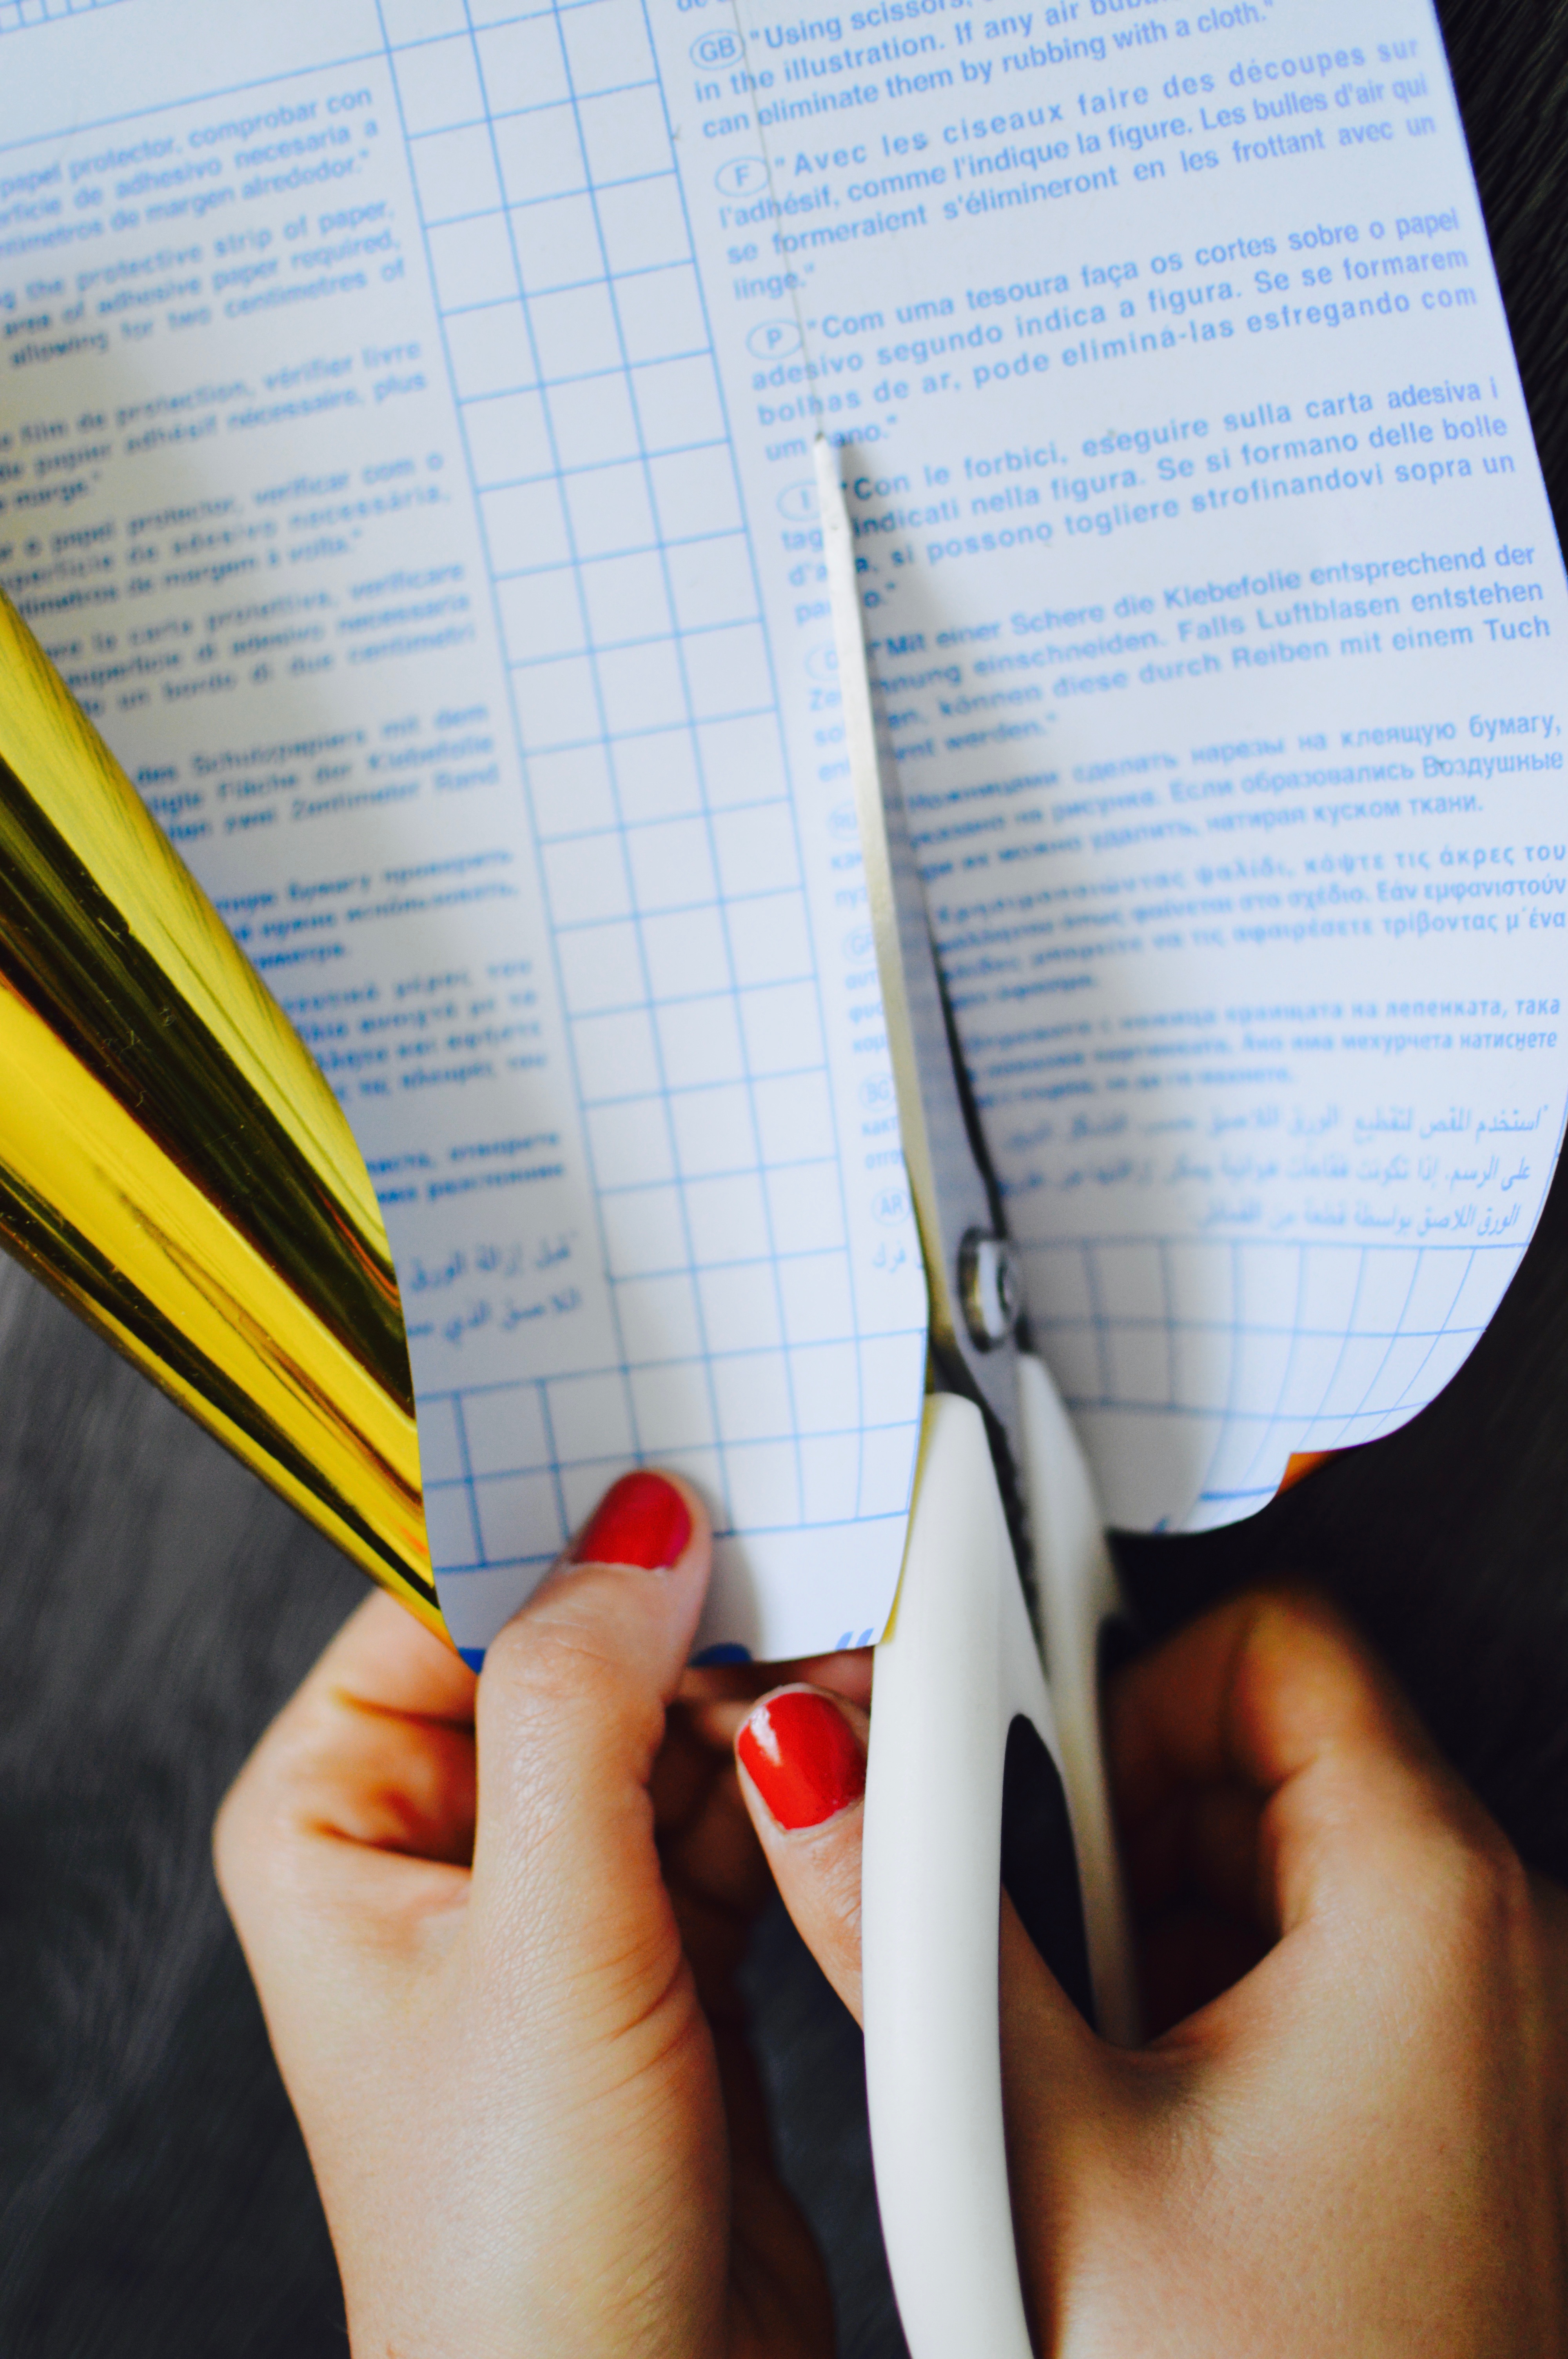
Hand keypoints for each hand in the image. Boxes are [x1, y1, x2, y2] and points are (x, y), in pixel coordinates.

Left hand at [215, 1469, 866, 2357]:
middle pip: (571, 1651)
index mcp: (338, 1817)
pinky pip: (725, 1807)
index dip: (562, 1525)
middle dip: (691, 1616)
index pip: (443, 1599)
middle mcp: (436, 1846)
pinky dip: (789, 1773)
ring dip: (756, 1689)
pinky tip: (842, 1749)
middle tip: (802, 1553)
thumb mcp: (550, 1940)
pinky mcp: (662, 1948)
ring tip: (843, 1653)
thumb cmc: (526, 2252)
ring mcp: (556, 1896)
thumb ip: (581, 1708)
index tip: (679, 1456)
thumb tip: (632, 1530)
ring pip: (664, 1723)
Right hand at [737, 1589, 1567, 2355]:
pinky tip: (1134, 2107)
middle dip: (1113, 1818)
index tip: (1025, 1772)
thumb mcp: (1043, 2144)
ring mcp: (1475, 2023)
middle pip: (1262, 1742)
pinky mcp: (1444, 2098)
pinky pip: (1306, 1960)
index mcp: (1424, 1899)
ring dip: (1142, 1915)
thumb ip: (910, 1931)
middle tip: (1027, 1939)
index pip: (1272, 1638)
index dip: (1124, 1681)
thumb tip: (810, 1776)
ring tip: (1072, 2050)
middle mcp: (1484, 1939)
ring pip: (1270, 1856)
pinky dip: (1199, 1990)